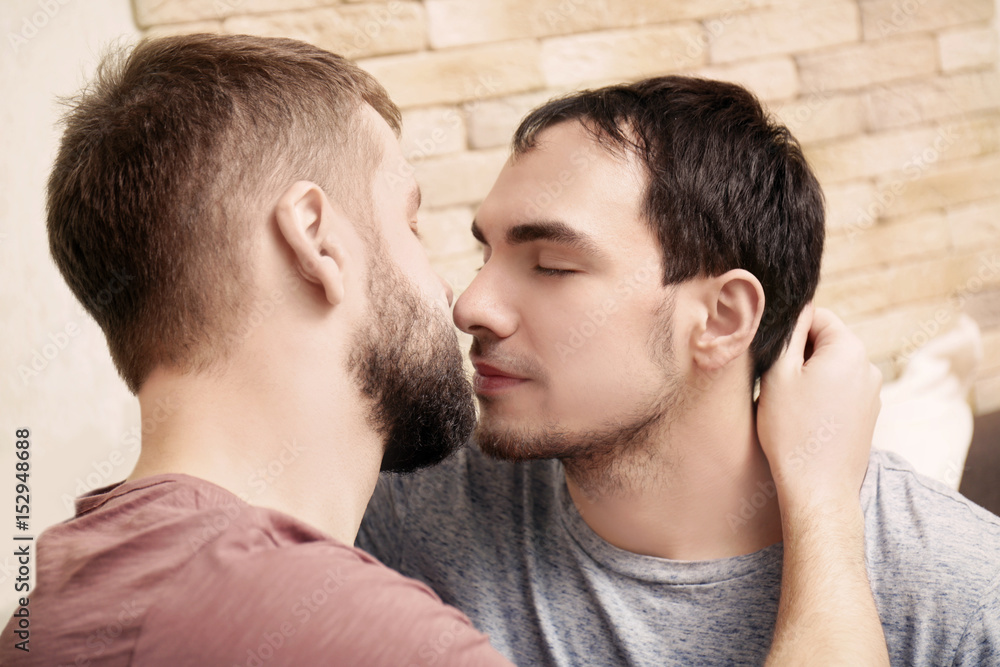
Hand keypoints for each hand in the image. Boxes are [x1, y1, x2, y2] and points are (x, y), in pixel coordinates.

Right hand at [757, 304, 881, 508]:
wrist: (818, 488)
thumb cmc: (793, 431)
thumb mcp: (778, 373)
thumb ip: (789, 334)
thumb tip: (794, 311)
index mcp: (849, 349)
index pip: (816, 315)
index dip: (789, 330)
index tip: (771, 354)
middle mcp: (869, 367)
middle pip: (826, 341)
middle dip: (800, 353)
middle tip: (775, 380)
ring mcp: (872, 393)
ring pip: (832, 367)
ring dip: (809, 376)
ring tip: (788, 403)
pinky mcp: (868, 416)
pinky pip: (840, 391)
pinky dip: (821, 396)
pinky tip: (804, 419)